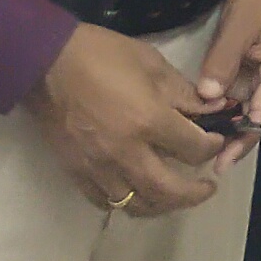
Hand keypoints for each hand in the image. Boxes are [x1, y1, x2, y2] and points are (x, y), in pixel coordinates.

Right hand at [24, 22, 222, 216]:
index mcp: (148, 121)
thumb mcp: (152, 63)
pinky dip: (126, 203)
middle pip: (168, 191)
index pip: (193, 149)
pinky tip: (138, 193)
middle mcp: (126, 152)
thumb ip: (184, 92)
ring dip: (162, 205)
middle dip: (195, 194)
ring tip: (175, 196)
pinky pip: (106, 202)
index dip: (211, 146)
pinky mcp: (77, 173)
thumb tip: (213, 109)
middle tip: (208, 188)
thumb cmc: (101, 55)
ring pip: (137, 205)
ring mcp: (99, 168)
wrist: (45, 64)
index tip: (215, 140)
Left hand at [192, 0, 260, 169]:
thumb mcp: (240, 23)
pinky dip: (224, 104)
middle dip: (232, 139)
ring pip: (245, 106)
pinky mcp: (254, 63)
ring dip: (226, 123)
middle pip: (254, 117)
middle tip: (205, 162)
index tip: (218, 160)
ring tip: (198, 145)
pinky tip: (204, 114)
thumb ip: (224, 61)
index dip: (240, 140)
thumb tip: (208, 97)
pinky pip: (239, 91)